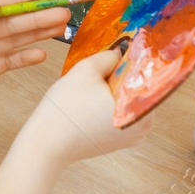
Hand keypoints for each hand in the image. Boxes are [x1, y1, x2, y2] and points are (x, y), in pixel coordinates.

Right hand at [22, 48, 153, 166]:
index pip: (147, 74)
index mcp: (141, 108)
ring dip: (114, 90)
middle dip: (121, 76)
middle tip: (100, 71)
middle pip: (138, 88)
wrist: (48, 143)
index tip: (121, 50)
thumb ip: (108, 56)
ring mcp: (134, 135)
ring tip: (92, 90)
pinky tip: (91, 103)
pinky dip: (109, 104)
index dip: (132, 59)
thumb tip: (120, 52)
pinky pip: (121, 113)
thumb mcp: (86, 70)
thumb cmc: (65, 112)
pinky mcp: (121, 140)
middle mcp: (144, 125)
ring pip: (128, 100)